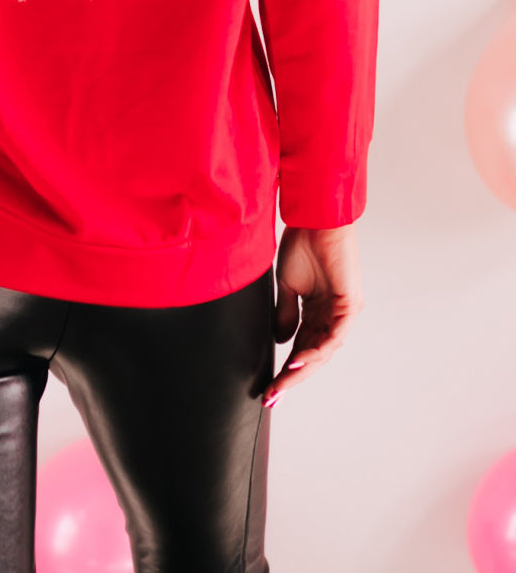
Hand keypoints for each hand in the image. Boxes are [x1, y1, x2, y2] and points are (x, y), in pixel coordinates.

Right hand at [261, 222, 363, 408]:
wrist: (314, 220)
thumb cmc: (302, 245)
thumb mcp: (287, 284)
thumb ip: (285, 313)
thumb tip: (282, 341)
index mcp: (316, 311)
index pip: (301, 347)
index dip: (285, 367)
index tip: (268, 386)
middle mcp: (331, 316)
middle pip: (312, 355)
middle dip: (291, 378)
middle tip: (273, 396)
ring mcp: (341, 313)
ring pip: (322, 351)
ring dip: (301, 370)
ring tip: (281, 385)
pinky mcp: (349, 307)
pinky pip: (332, 337)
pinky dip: (315, 351)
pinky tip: (296, 361)